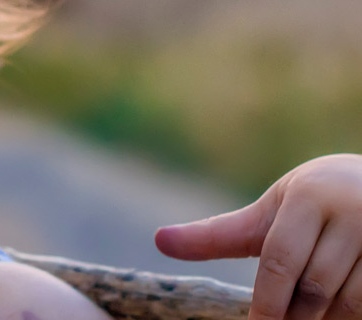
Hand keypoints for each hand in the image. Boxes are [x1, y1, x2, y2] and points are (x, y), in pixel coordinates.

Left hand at [155, 153, 361, 319]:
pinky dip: (349, 316)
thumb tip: (160, 241)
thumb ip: (221, 234)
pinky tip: (330, 317)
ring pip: (349, 301)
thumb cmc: (314, 203)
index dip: (266, 302)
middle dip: (293, 317)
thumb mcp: (271, 211)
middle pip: (314, 287)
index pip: (280, 260)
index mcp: (311, 196)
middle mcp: (353, 212)